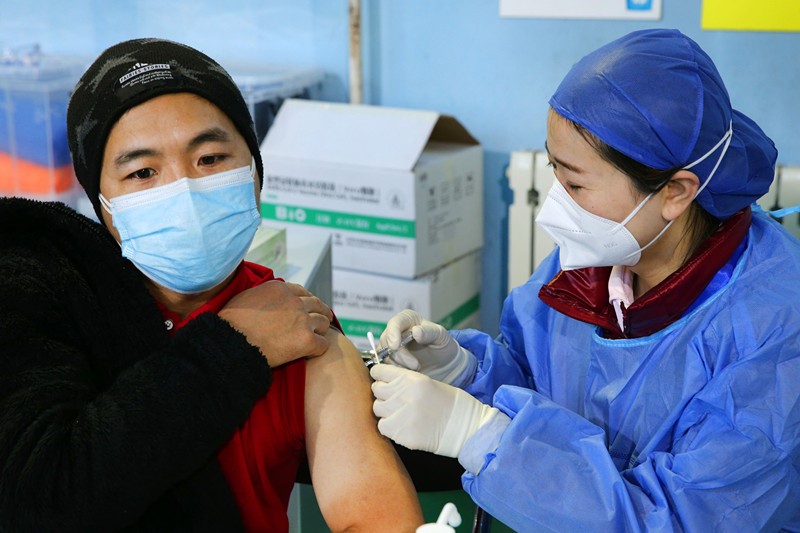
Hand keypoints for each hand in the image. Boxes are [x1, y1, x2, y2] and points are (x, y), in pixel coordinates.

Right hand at [219, 281, 332, 366]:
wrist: (231, 344)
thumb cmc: (231, 324)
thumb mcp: (246, 298)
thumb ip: (263, 295)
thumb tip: (267, 299)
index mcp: (280, 289)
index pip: (302, 291)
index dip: (307, 300)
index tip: (308, 308)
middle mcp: (295, 302)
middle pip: (317, 305)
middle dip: (320, 312)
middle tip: (322, 320)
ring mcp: (302, 321)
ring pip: (323, 323)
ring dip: (320, 330)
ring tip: (316, 338)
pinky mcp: (306, 340)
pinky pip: (323, 344)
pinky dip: (319, 348)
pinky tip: (312, 352)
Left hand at [371, 365, 499, 457]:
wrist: (465, 427)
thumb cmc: (448, 403)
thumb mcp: (427, 383)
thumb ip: (403, 381)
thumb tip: (382, 381)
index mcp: (412, 379)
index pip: (379, 371)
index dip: (379, 375)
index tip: (381, 379)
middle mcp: (404, 395)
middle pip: (376, 390)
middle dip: (382, 393)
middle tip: (394, 398)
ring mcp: (401, 415)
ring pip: (377, 408)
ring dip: (385, 410)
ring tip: (400, 413)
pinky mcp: (401, 434)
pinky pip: (382, 426)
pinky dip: (388, 426)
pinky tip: (401, 425)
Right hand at [379, 309, 475, 384]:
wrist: (444, 363)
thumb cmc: (442, 344)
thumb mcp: (441, 336)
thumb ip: (429, 332)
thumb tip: (416, 331)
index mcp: (407, 319)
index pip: (395, 323)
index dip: (393, 334)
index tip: (396, 346)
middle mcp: (396, 330)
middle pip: (387, 341)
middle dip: (400, 355)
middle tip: (415, 365)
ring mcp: (391, 345)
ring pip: (385, 355)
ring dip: (398, 364)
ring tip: (416, 369)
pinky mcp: (390, 359)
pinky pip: (386, 365)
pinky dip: (396, 371)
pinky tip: (408, 373)